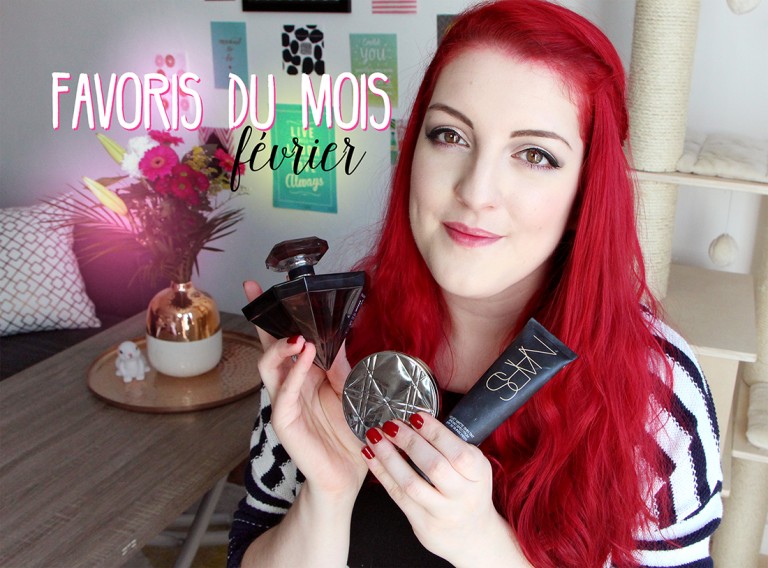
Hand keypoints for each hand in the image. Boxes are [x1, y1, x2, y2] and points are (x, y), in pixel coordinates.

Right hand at [244, 280, 367, 501]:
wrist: (349, 474)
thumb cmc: (349, 433)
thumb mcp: (350, 389)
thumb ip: (339, 363)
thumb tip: (336, 332)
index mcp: (305, 374)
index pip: (286, 338)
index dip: (274, 314)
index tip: (261, 286)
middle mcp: (290, 384)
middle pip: (270, 346)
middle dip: (264, 320)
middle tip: (261, 294)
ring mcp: (284, 402)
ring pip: (270, 366)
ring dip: (281, 347)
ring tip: (298, 336)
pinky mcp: (284, 422)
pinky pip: (284, 393)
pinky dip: (293, 373)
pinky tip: (305, 356)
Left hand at [361, 413, 528, 566]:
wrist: (472, 536)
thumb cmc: (469, 492)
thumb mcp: (474, 468)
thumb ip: (453, 446)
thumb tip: (419, 417)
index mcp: (478, 474)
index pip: (458, 452)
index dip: (436, 433)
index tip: (416, 415)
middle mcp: (463, 495)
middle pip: (434, 467)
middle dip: (409, 442)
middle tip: (391, 424)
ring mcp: (442, 512)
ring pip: (411, 483)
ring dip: (389, 457)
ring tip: (374, 437)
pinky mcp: (423, 524)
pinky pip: (398, 496)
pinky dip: (382, 473)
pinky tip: (370, 456)